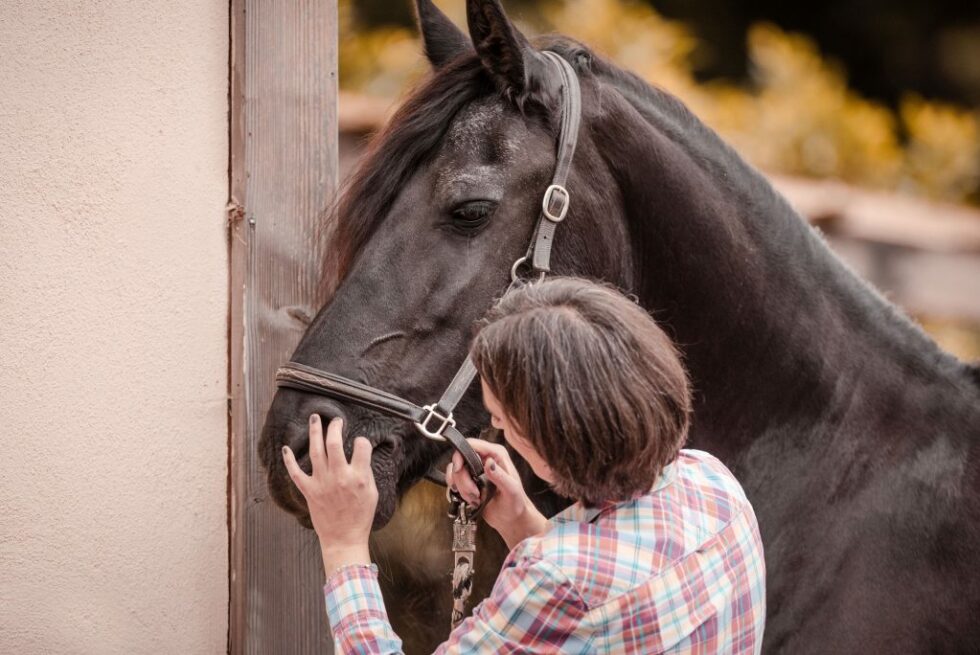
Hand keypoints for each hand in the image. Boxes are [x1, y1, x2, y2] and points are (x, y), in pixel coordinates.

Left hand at [281, 415, 376, 574]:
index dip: (362, 442)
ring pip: (315, 451)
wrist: (344, 538)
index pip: (361, 447)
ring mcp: (321, 483)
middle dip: (334, 427)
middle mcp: (338, 477)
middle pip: (334, 443)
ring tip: (315, 419)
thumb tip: (362, 455)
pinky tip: (285, 448)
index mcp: (357, 477)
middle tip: (336, 421)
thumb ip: (366, 472)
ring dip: (314, 432)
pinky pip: (295, 473)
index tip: (360, 443)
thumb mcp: (373, 493)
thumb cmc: (360, 517)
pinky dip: (289, 460)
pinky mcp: (309, 491)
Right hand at [446, 438, 548, 548]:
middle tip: (474, 492)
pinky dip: (458, 491)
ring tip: (476, 497)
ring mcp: (475, 470)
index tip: (459, 469)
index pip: (472, 444)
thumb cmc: (516, 503)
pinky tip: (470, 498)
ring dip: (462, 487)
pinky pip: (454, 480)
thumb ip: (500, 476)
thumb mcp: (511, 490)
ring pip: (455, 471)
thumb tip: (489, 462)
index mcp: (496, 454)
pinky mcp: (469, 480)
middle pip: (460, 459)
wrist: (511, 518)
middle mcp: (484, 459)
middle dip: (463, 478)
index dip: (461, 454)